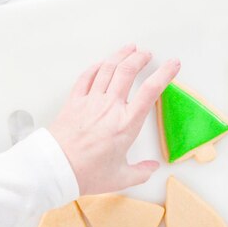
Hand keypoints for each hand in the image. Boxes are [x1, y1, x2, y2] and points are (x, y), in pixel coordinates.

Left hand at [49, 44, 179, 194]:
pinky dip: (96, 66)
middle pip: (128, 71)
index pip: (150, 91)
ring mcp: (91, 101)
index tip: (173, 65)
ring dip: (120, 55)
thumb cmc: (85, 173)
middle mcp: (110, 107)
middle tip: (147, 54)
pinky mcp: (74, 102)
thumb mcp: (120, 178)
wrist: (54, 169)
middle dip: (140, 58)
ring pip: (108, 68)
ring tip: (129, 49)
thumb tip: (151, 167)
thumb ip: (141, 172)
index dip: (165, 73)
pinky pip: (86, 77)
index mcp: (126, 124)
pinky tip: (102, 63)